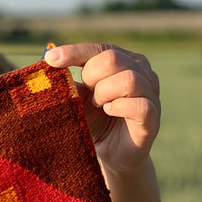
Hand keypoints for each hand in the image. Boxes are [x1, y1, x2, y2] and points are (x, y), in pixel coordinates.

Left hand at [45, 43, 159, 172]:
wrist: (112, 153)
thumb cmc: (96, 121)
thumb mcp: (79, 99)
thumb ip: (69, 82)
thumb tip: (47, 62)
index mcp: (124, 60)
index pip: (99, 48)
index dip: (74, 52)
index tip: (50, 60)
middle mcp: (142, 71)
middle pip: (113, 58)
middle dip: (92, 76)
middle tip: (88, 96)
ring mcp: (151, 93)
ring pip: (128, 79)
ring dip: (105, 93)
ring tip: (99, 105)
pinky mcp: (153, 117)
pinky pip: (139, 105)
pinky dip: (119, 107)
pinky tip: (110, 111)